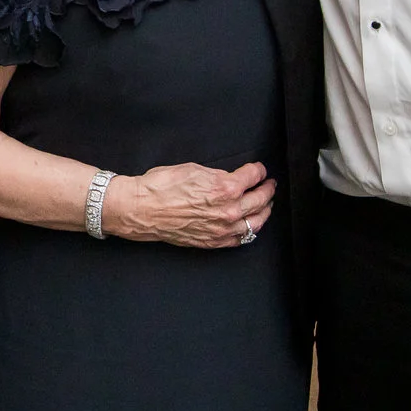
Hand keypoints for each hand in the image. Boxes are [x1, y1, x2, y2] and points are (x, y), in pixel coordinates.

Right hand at [103, 160, 273, 248]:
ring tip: (266, 204)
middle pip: (260, 199)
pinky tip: (250, 225)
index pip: (253, 176)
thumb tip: (230, 178)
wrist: (141, 209)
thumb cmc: (161, 186)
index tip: (259, 169)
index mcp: (225, 188)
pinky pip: (241, 238)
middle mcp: (229, 210)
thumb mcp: (194, 168)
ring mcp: (222, 229)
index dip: (258, 170)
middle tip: (269, 185)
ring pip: (256, 222)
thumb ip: (218, 175)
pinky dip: (249, 230)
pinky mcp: (214, 241)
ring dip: (264, 211)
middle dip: (267, 189)